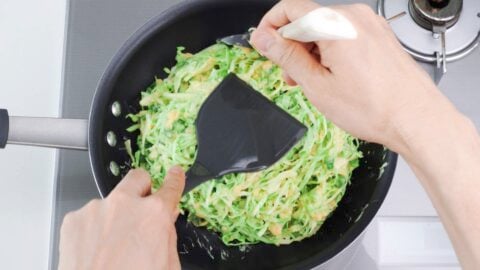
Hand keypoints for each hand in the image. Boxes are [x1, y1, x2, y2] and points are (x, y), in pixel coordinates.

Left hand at [58, 167, 184, 269]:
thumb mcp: (167, 265)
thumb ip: (168, 235)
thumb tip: (165, 221)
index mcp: (154, 214)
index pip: (170, 186)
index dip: (174, 179)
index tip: (174, 174)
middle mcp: (125, 204)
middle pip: (138, 178)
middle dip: (142, 189)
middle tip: (141, 208)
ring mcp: (96, 209)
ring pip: (111, 200)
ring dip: (114, 215)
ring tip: (112, 245)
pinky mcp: (74, 219)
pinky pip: (88, 215)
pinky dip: (92, 228)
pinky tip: (95, 249)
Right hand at [250, 0, 455, 152]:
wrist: (415, 119)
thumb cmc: (374, 107)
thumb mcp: (317, 84)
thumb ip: (286, 56)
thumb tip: (264, 38)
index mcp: (336, 24)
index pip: (290, 8)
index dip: (270, 25)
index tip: (263, 44)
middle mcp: (355, 17)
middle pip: (308, 19)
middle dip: (291, 45)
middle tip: (288, 73)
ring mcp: (370, 25)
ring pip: (325, 29)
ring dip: (310, 51)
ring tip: (310, 81)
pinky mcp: (378, 36)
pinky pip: (344, 36)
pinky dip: (329, 52)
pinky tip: (330, 76)